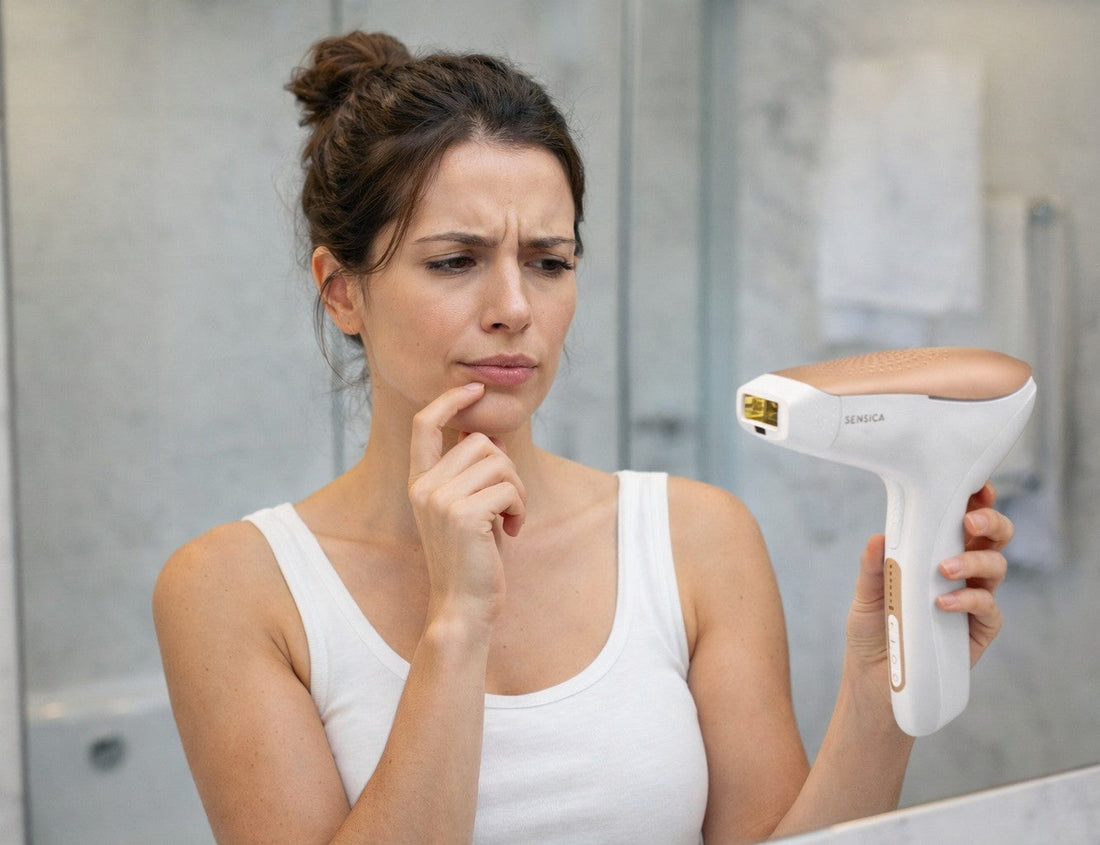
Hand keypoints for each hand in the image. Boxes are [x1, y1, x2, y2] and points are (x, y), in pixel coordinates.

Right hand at [407, 383, 525, 627]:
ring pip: (499, 462)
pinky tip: (512, 532)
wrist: (463, 607)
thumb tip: (491, 435)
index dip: (450, 399)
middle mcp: (423, 486)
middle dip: (507, 470)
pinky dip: (520, 508)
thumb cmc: (473, 559)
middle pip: (480, 441)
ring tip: (510, 520)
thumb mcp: (471, 508)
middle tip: (509, 506)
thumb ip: (474, 472)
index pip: (425, 424)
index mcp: (419, 482)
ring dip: (517, 491)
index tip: (475, 388)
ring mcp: (440, 500)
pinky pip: (510, 488)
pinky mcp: (464, 515)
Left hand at [846, 483, 1012, 676]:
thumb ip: (873, 568)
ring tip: (945, 569)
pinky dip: (970, 600)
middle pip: (993, 537)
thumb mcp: (865, 597)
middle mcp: (961, 573)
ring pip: (996, 566)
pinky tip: (944, 603)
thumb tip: (878, 538)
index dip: (976, 501)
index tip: (975, 487)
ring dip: (975, 560)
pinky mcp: (979, 631)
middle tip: (969, 522)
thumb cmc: (873, 632)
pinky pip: (989, 608)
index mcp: (936, 554)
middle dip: (990, 521)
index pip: (963, 521)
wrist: (873, 683)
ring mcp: (973, 600)